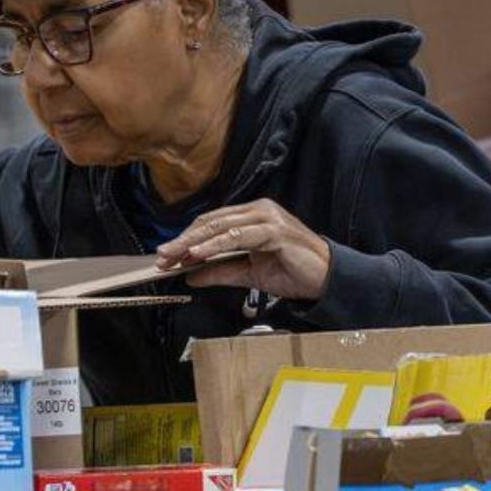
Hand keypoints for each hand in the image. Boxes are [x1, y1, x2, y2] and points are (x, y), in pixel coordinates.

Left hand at [156, 199, 332, 302]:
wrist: (327, 279)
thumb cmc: (294, 272)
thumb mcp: (248, 274)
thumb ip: (220, 272)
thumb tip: (190, 276)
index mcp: (252, 216)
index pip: (212, 223)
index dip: (187, 238)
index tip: (167, 256)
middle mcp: (259, 211)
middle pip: (212, 222)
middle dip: (184, 240)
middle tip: (162, 256)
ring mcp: (267, 218)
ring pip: (222, 227)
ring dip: (195, 243)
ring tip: (175, 256)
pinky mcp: (275, 231)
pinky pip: (238, 237)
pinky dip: (216, 245)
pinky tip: (199, 255)